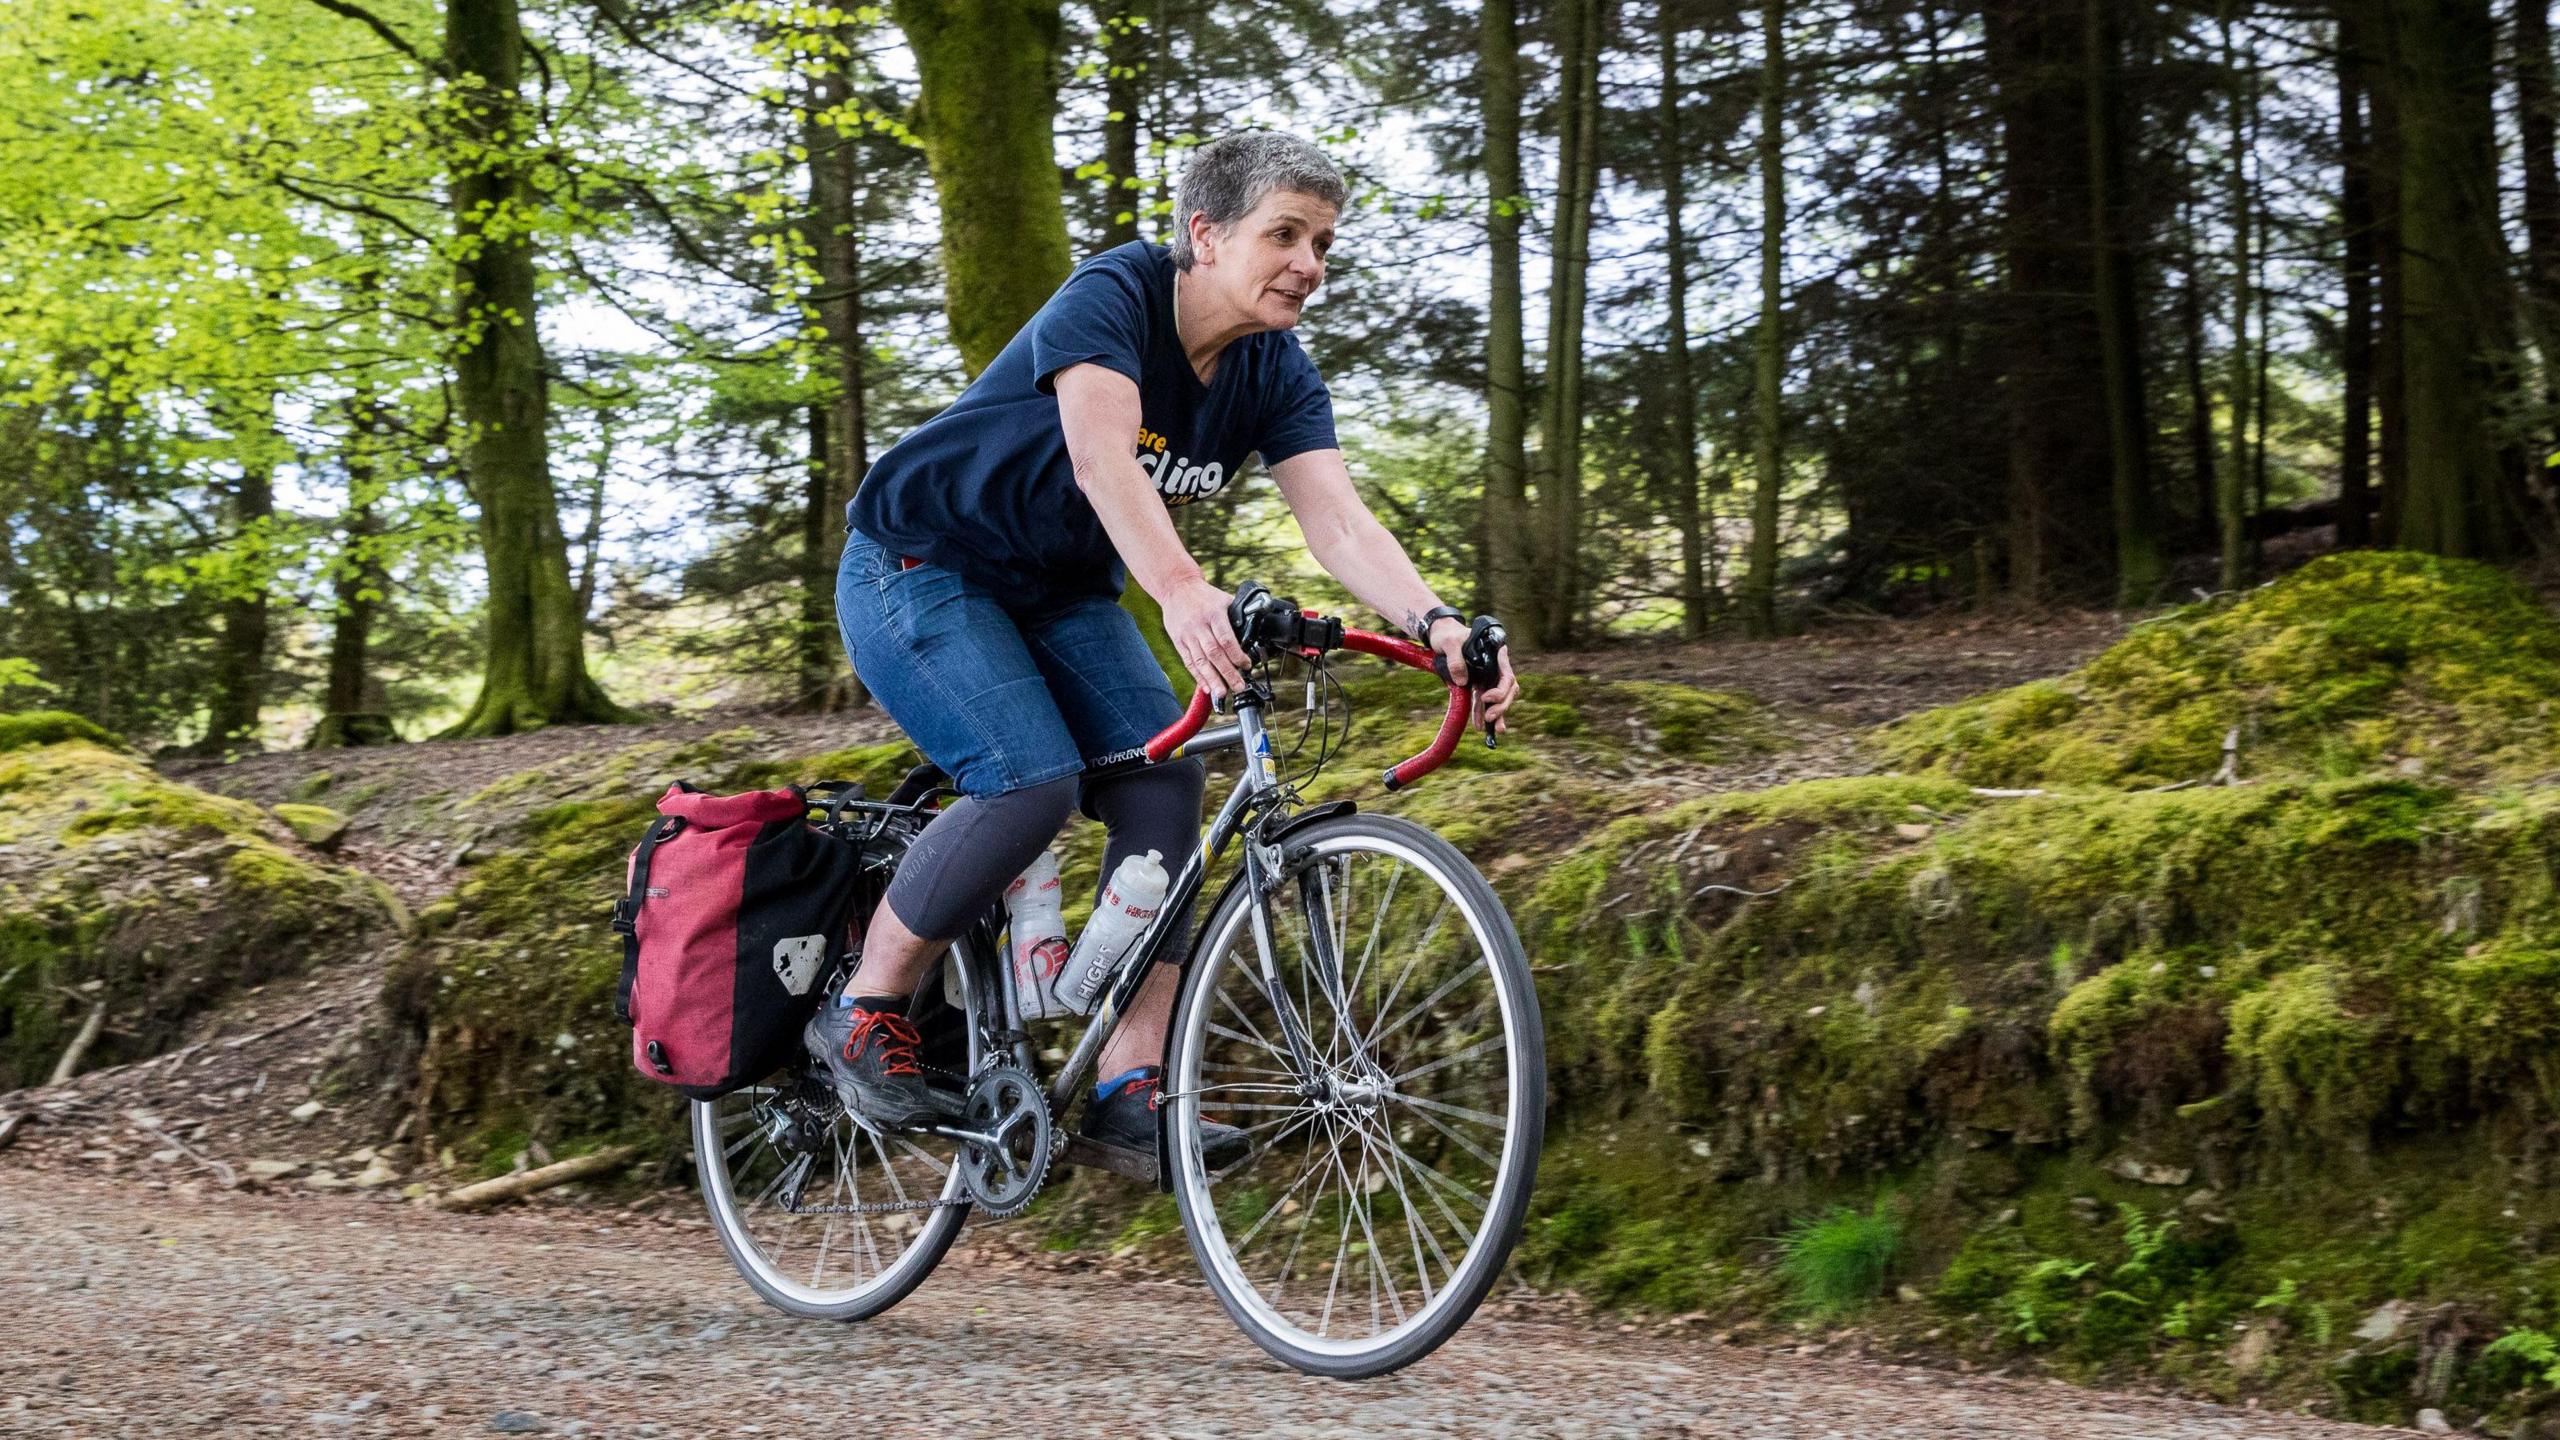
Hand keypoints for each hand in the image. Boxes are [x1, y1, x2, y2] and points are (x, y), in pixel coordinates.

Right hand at [1165, 579, 1250, 702]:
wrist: (1177, 587)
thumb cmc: (1204, 596)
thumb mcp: (1224, 600)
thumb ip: (1236, 617)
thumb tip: (1252, 635)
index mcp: (1214, 614)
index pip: (1226, 638)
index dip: (1236, 655)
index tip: (1246, 666)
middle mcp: (1199, 626)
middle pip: (1214, 653)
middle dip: (1227, 672)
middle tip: (1239, 687)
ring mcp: (1187, 635)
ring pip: (1200, 661)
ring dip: (1212, 679)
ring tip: (1222, 693)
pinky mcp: (1179, 641)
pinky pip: (1188, 661)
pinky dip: (1197, 676)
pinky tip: (1206, 687)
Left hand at [1426, 618, 1519, 735]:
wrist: (1439, 636)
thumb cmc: (1447, 635)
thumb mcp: (1449, 642)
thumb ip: (1456, 660)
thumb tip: (1463, 681)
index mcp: (1495, 654)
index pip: (1507, 676)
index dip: (1500, 690)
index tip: (1485, 697)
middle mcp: (1495, 666)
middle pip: (1507, 690)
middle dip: (1501, 706)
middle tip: (1490, 717)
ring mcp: (1487, 676)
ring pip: (1498, 698)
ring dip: (1495, 714)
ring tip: (1491, 729)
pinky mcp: (1478, 684)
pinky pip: (1483, 701)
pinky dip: (1482, 713)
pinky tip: (1480, 725)